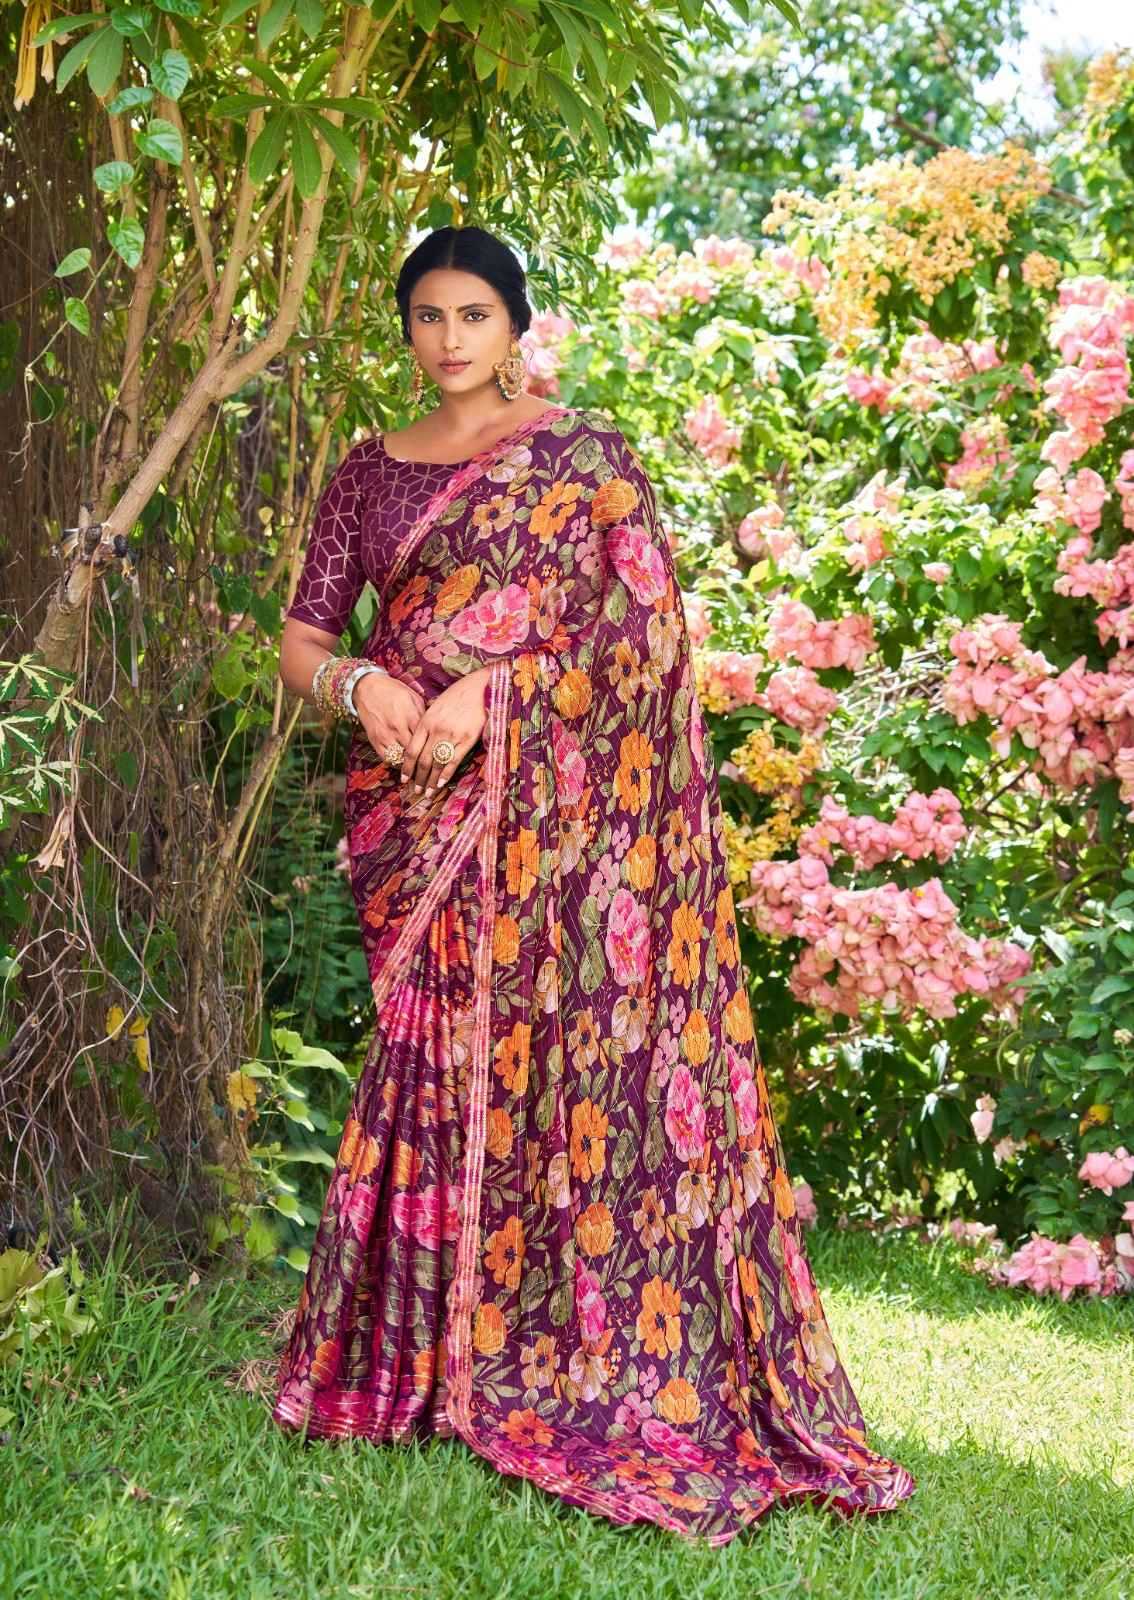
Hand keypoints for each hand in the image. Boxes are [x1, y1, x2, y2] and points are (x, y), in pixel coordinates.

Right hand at [354, 670, 425, 764]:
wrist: (368, 687)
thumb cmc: (393, 691)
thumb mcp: (414, 698)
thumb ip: (424, 716)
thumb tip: (434, 731)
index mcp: (411, 716)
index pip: (426, 741)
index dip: (433, 751)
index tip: (439, 758)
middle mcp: (398, 727)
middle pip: (415, 753)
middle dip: (423, 762)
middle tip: (430, 768)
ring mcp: (386, 735)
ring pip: (401, 759)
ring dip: (410, 765)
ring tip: (418, 770)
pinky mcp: (375, 740)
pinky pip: (387, 758)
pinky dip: (396, 763)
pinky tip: (402, 764)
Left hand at [399, 666, 491, 794]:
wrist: (480, 687)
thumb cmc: (458, 695)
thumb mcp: (436, 706)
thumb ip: (427, 724)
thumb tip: (420, 743)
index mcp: (426, 721)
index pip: (411, 750)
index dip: (406, 767)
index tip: (404, 778)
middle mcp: (436, 730)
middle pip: (423, 760)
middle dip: (418, 778)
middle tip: (415, 791)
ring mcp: (452, 735)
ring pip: (437, 764)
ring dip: (431, 781)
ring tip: (427, 793)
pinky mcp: (468, 739)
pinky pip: (454, 761)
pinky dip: (446, 774)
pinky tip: (442, 784)